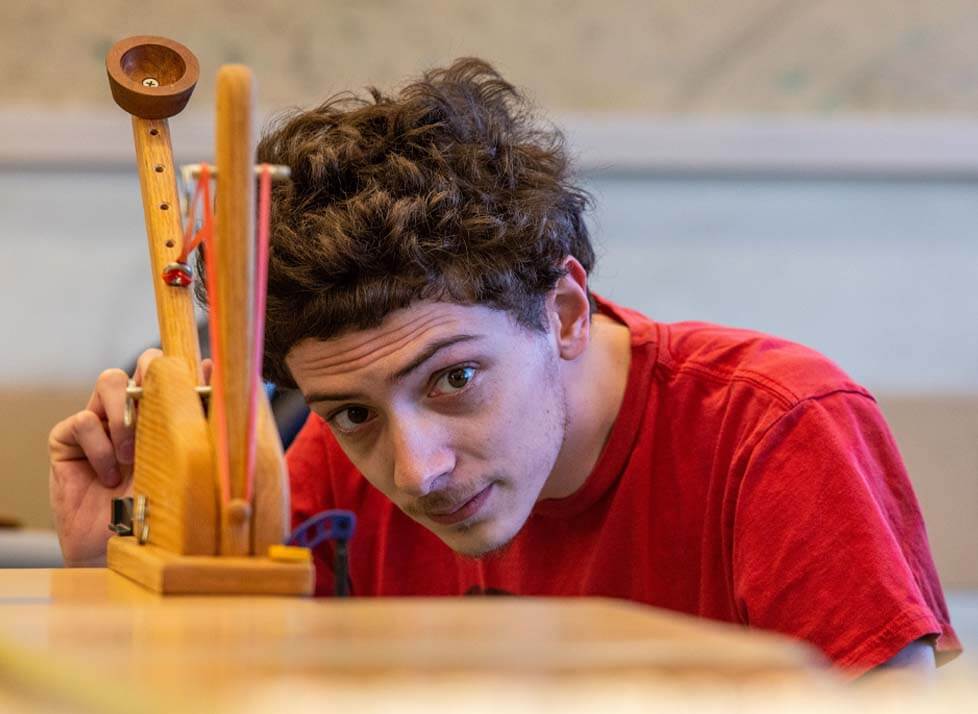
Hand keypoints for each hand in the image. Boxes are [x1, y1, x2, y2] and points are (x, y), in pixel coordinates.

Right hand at [48, 350, 210, 565]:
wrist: (114, 550)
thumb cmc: (153, 514)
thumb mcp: (183, 471)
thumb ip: (199, 434)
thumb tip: (225, 397)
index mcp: (165, 417)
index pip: (175, 374)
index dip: (187, 367)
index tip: (205, 374)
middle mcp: (133, 412)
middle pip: (143, 362)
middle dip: (153, 374)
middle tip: (161, 402)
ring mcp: (101, 422)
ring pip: (110, 380)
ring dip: (125, 415)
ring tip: (132, 455)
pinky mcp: (68, 439)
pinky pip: (83, 421)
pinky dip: (99, 448)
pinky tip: (108, 477)